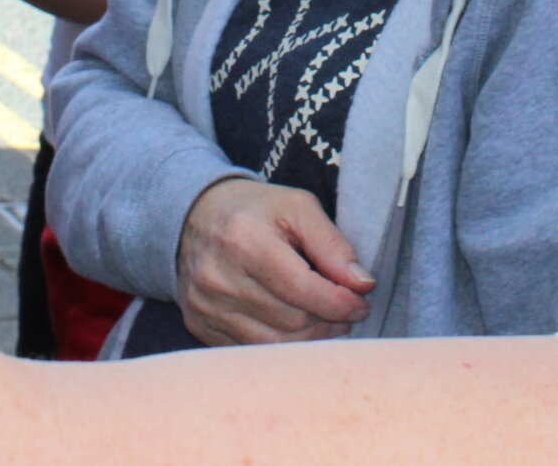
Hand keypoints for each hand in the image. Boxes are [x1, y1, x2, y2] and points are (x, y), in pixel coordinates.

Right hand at [175, 177, 373, 346]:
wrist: (195, 216)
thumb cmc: (255, 211)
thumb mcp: (297, 207)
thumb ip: (332, 244)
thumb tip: (363, 284)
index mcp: (244, 239)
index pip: (302, 289)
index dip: (340, 302)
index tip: (361, 301)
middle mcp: (219, 277)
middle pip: (291, 321)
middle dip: (329, 320)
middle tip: (347, 310)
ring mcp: (205, 306)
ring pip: (274, 344)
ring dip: (310, 338)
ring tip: (327, 321)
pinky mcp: (200, 325)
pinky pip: (252, 350)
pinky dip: (282, 344)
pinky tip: (296, 328)